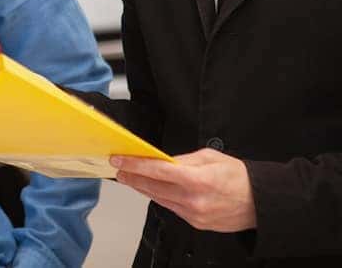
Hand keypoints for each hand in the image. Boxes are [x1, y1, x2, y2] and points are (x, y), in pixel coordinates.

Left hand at [111, 148, 255, 231]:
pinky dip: (159, 197)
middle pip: (152, 187)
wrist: (261, 203)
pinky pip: (171, 208)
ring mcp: (194, 214)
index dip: (134, 164)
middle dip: (132, 176)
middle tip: (119, 168)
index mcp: (198, 180)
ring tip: (130, 177)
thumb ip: (184, 159)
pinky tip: (153, 189)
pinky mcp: (196, 223)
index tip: (119, 160)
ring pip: (158, 199)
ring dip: (142, 187)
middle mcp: (194, 200)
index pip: (157, 170)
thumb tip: (163, 159)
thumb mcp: (211, 157)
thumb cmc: (240, 178)